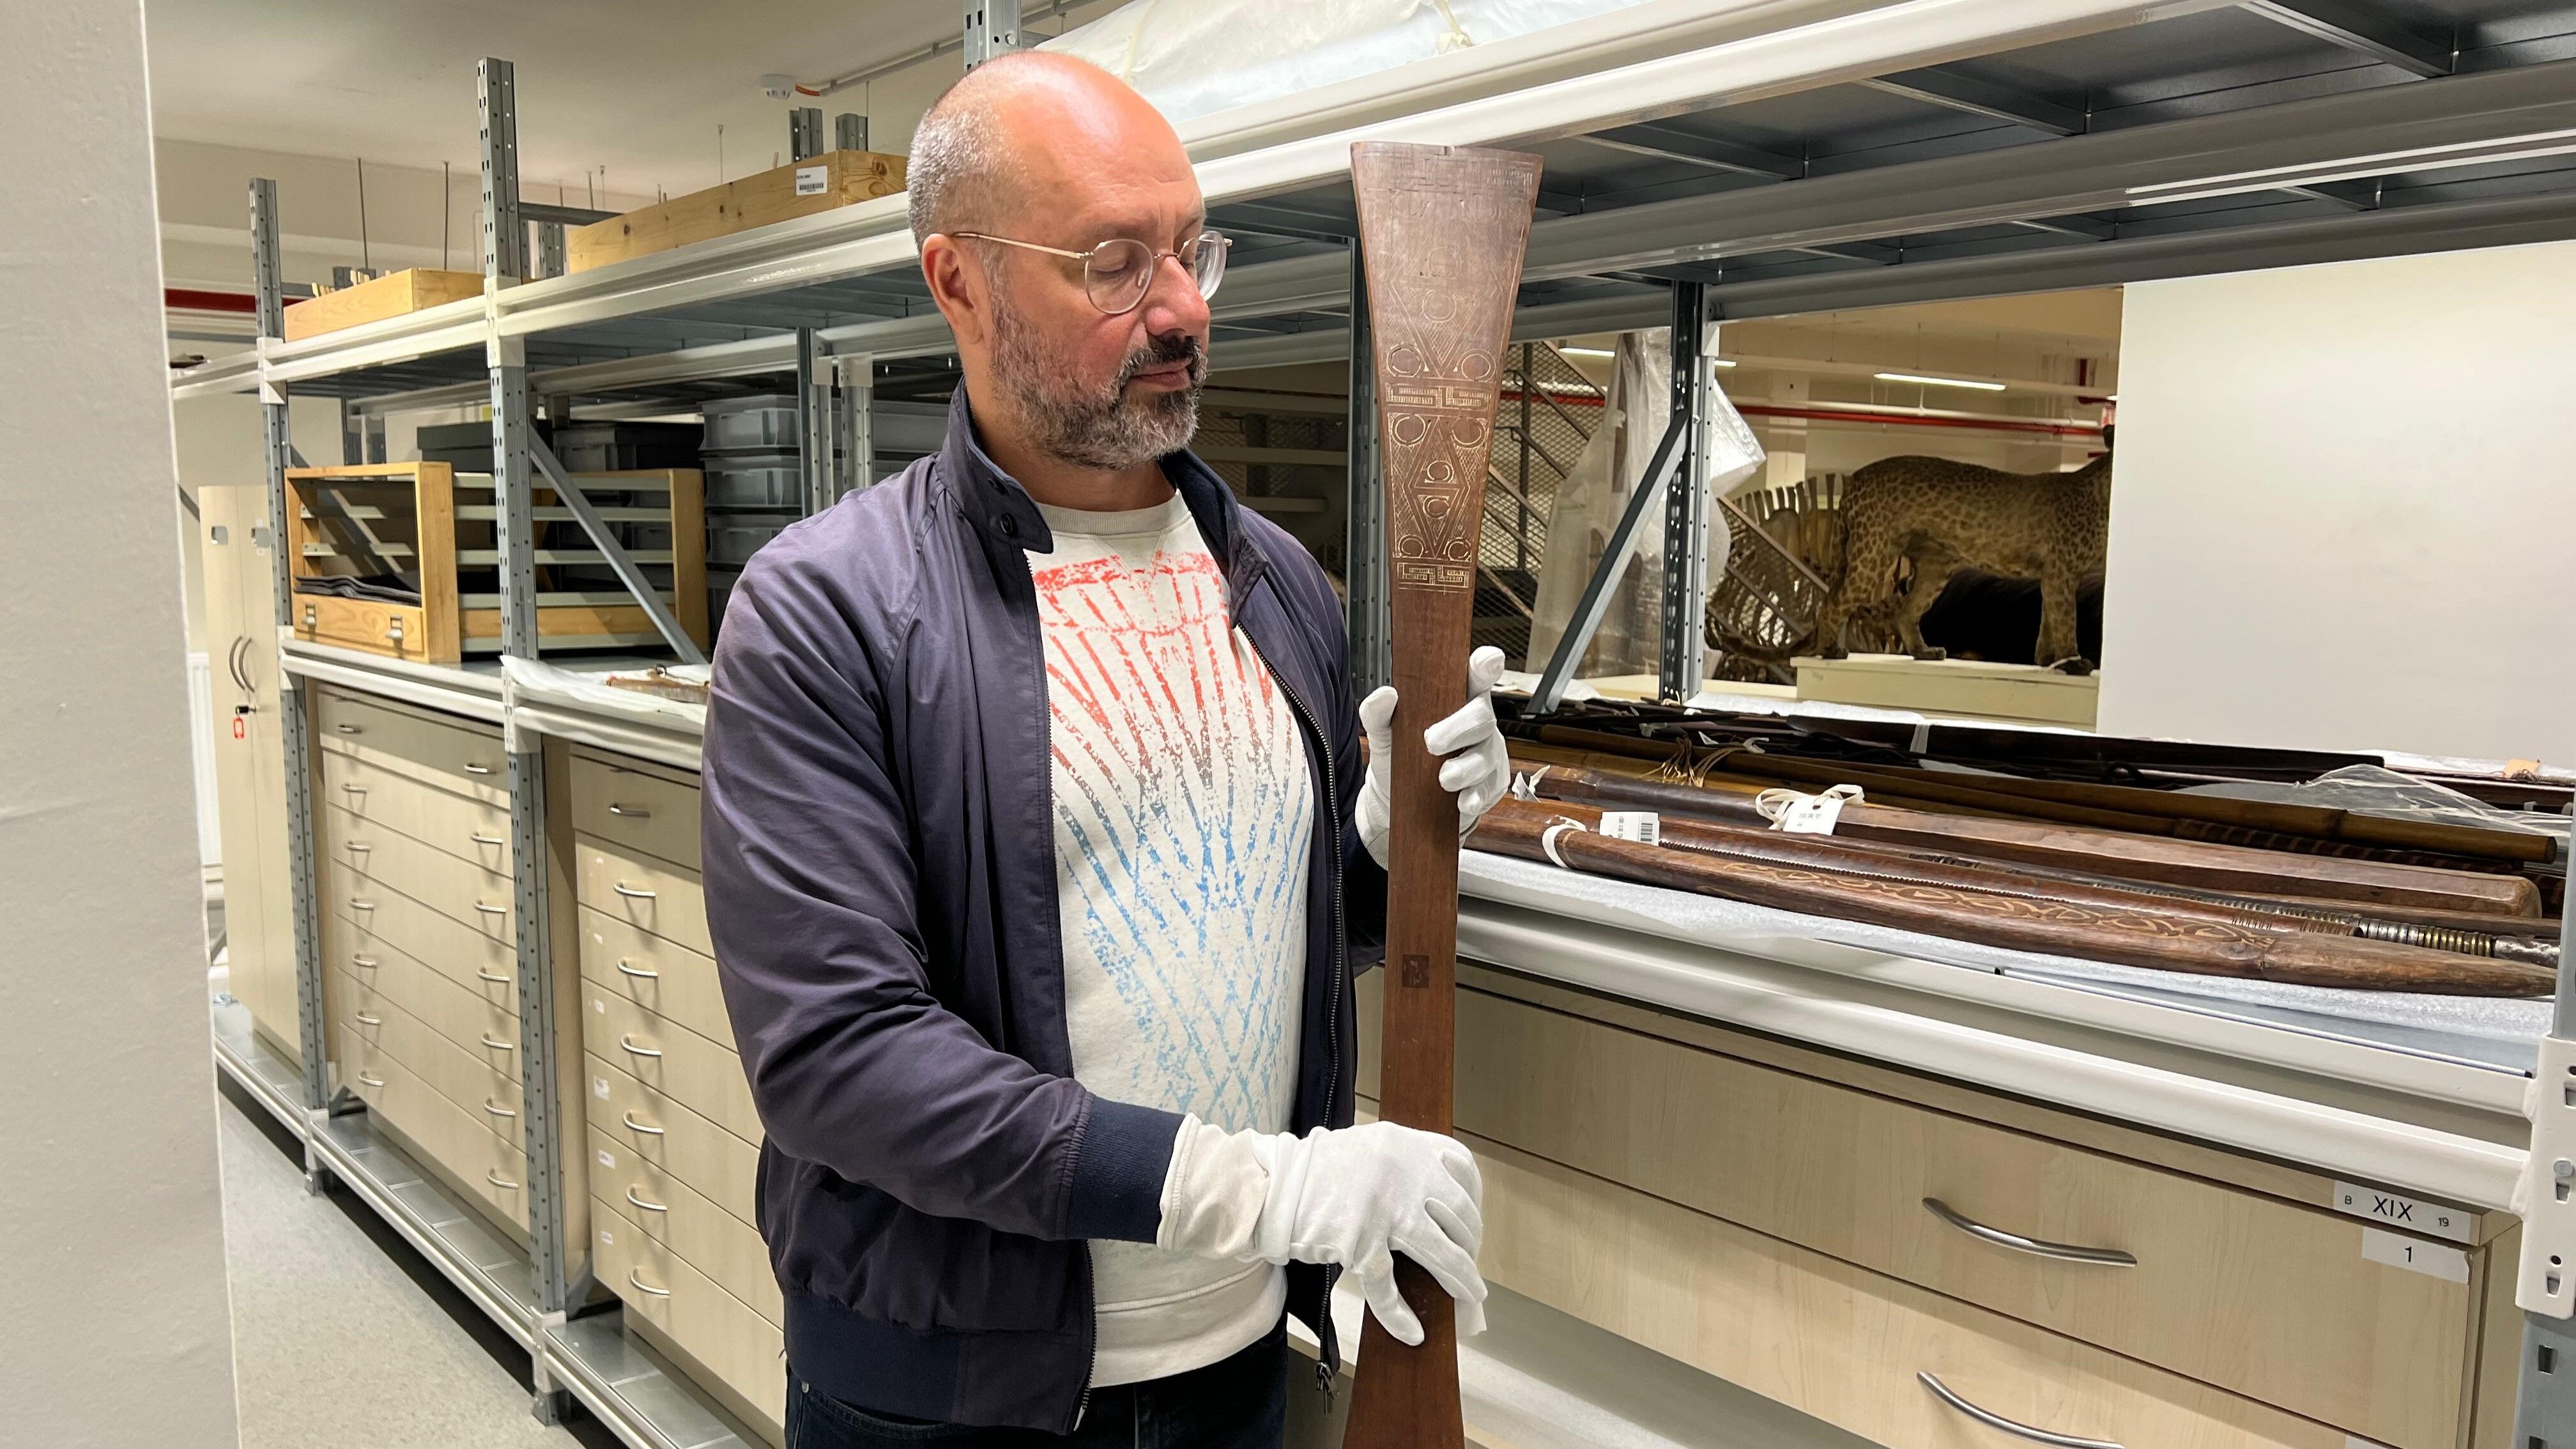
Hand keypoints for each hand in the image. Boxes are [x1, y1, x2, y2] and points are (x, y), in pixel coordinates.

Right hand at [1246, 1122, 1485, 1344]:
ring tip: (1469, 1299)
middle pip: (1459, 1214)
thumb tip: (1436, 1204)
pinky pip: (1389, 1286)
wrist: (1269, 1186)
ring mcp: (1383, 1208)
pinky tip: (1412, 1332)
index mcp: (1404, 1143)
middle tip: (1470, 1267)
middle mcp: (1402, 1171)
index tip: (1472, 1222)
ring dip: (1461, 1280)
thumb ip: (1401, 1164)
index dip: (1474, 1197)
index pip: (1461, 1165)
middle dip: (1471, 1246)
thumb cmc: (1313, 1172)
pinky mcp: (1360, 1242)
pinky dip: (1400, 1315)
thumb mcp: (1366, 1149)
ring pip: (1441, 1251)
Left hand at [1356, 645, 1510, 868]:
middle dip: (1459, 729)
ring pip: (1488, 756)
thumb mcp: (1383, 733)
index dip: (1486, 666)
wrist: (1395, 800)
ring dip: (1467, 768)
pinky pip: (1491, 789)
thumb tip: (1385, 696)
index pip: (1476, 677)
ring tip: (1443, 779)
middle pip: (1482, 717)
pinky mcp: (1491, 785)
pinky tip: (1462, 802)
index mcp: (1457, 700)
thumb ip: (1378, 713)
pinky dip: (1476, 796)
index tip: (1489, 659)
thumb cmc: (1398, 755)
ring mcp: (1488, 753)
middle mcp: (1478, 723)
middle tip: (1431, 742)